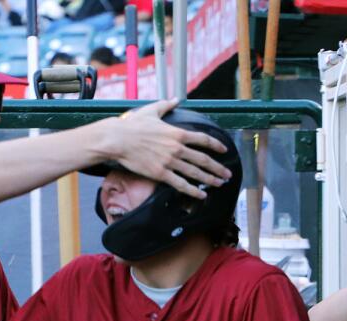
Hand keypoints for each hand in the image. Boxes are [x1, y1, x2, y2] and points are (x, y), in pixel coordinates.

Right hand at [102, 100, 232, 199]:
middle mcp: (177, 148)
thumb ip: (167, 105)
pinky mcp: (160, 174)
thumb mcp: (152, 110)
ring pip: (195, 173)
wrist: (118, 139)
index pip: (203, 139)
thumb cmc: (133, 124)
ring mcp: (169, 162)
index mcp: (177, 133)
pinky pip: (180, 184)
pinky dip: (193, 190)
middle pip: (204, 160)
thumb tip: (176, 99)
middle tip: (227, 175)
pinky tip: (201, 195)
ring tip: (219, 184)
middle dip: (218, 168)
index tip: (225, 150)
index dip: (216, 145)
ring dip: (210, 180)